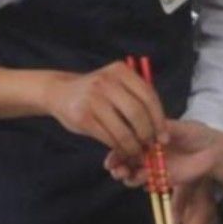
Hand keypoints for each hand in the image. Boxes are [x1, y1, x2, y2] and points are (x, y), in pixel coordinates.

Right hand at [43, 61, 166, 157]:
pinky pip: (108, 137)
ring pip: (123, 130)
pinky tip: (122, 151)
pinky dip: (118, 148)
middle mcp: (107, 82)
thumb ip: (135, 98)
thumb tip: (161, 128)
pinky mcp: (82, 116)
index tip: (163, 136)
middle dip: (147, 134)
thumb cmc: (95, 93)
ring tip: (137, 152)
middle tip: (150, 146)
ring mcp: (93, 98)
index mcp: (120, 71)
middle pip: (138, 113)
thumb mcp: (115, 84)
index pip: (148, 96)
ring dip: (133, 146)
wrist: (59, 92)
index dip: (159, 119)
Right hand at [105, 118, 222, 189]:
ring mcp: (154, 167)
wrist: (213, 150)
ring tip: (129, 174)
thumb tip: (144, 129)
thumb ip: (160, 128)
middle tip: (117, 170)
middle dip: (118, 167)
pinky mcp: (163, 179)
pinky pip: (147, 183)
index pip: (126, 143)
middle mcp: (147, 153)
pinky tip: (143, 178)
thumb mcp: (178, 127)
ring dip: (127, 176)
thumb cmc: (196, 134)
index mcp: (147, 138)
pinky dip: (142, 182)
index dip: (116, 151)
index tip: (111, 158)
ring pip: (132, 175)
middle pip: (125, 162)